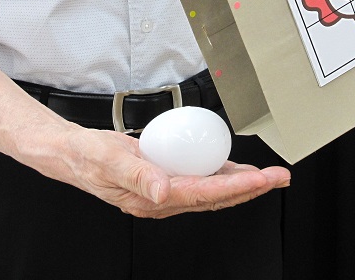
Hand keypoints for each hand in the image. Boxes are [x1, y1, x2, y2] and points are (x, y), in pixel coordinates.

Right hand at [64, 127, 290, 218]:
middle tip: (280, 177)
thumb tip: (164, 191)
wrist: (74, 154)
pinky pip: (201, 179)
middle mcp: (164, 199)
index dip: (236, 188)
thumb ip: (137, 174)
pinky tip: (235, 167)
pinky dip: (222, 174)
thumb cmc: (88, 157)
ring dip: (242, 184)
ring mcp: (167, 191)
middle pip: (217, 197)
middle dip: (251, 189)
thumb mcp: (108, 160)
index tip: (262, 179)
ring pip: (213, 191)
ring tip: (268, 176)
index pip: (204, 194)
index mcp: (153, 199)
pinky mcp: (167, 180)